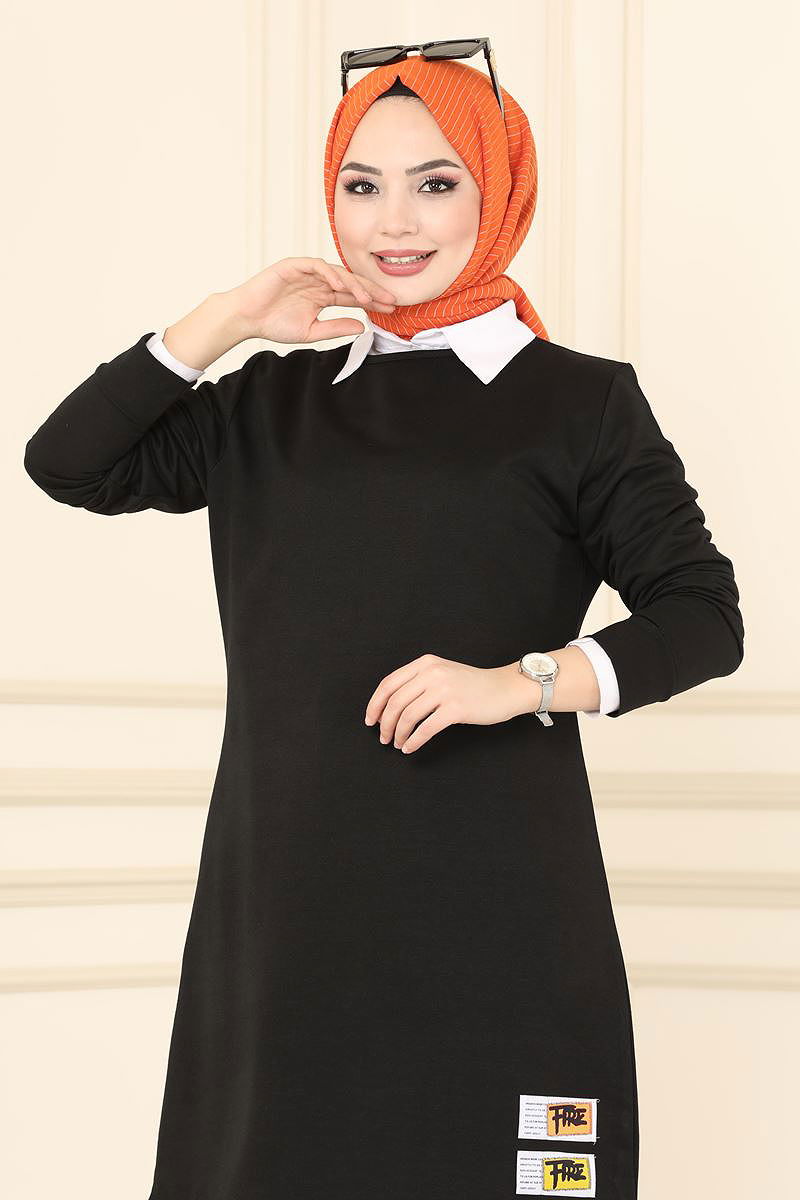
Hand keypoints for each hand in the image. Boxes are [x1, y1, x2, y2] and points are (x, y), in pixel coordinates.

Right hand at [223, 256, 397, 344]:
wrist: (247, 318)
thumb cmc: (274, 324)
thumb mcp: (312, 332)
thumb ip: (336, 328)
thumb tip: (362, 327)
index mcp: (323, 296)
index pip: (353, 296)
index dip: (372, 301)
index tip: (391, 309)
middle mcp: (318, 282)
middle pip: (351, 282)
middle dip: (371, 290)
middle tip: (390, 299)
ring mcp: (307, 272)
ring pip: (337, 272)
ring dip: (354, 283)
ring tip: (368, 297)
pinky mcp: (294, 266)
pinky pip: (317, 265)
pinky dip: (331, 273)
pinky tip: (342, 285)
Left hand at [363, 653, 537, 754]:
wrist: (505, 688)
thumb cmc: (473, 685)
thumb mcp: (443, 672)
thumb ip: (419, 682)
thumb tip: (389, 707)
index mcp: (425, 663)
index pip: (388, 683)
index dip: (375, 704)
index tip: (371, 720)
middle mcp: (432, 673)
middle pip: (395, 702)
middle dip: (385, 723)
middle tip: (383, 738)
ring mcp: (445, 690)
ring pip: (408, 716)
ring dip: (398, 734)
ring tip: (398, 744)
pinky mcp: (456, 708)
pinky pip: (425, 728)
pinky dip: (413, 741)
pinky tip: (410, 748)